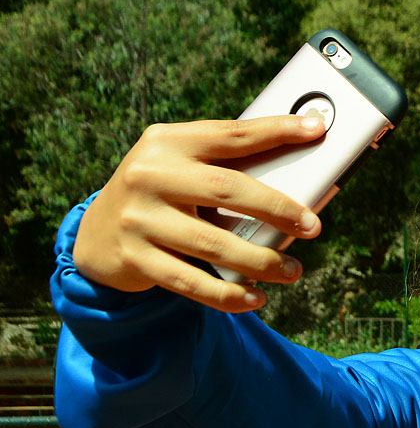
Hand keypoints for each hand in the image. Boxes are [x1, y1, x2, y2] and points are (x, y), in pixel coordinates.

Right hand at [74, 116, 326, 311]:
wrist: (97, 236)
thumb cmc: (161, 195)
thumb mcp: (181, 167)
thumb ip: (225, 165)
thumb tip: (297, 173)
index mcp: (168, 142)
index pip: (231, 134)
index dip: (276, 131)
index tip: (315, 129)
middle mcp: (149, 174)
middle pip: (227, 190)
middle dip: (277, 210)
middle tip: (313, 228)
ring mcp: (139, 218)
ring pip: (214, 244)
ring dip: (261, 262)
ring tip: (292, 271)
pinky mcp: (136, 258)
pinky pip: (193, 282)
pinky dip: (229, 294)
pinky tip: (256, 298)